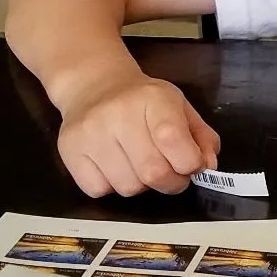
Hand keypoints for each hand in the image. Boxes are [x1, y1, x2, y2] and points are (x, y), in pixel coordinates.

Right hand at [56, 70, 220, 197]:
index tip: (190, 164)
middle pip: (153, 173)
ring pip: (127, 187)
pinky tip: (112, 164)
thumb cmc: (144, 103)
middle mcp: (117, 112)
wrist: (94, 86)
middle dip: (169, 181)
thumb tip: (207, 165)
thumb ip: (201, 138)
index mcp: (153, 98)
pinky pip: (98, 190)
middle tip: (169, 172)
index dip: (188, 163)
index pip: (174, 140)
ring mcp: (89, 132)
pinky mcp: (68, 150)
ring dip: (139, 184)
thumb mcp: (180, 108)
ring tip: (136, 162)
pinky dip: (110, 185)